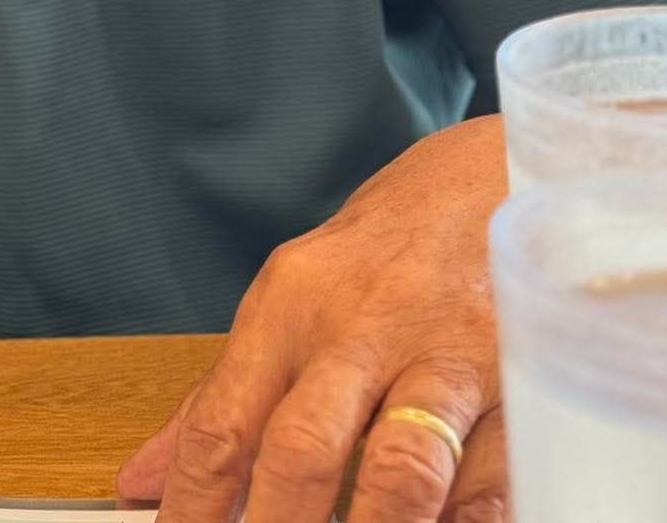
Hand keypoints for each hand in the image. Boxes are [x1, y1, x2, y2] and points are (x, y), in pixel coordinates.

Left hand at [115, 116, 510, 522]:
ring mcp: (445, 357)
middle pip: (303, 450)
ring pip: (401, 473)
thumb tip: (144, 481)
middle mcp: (361, 326)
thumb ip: (223, 397)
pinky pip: (487, 488)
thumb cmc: (385, 254)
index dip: (192, 507)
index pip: (223, 422)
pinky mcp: (521, 387)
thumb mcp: (292, 300)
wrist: (496, 177)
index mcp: (291, 304)